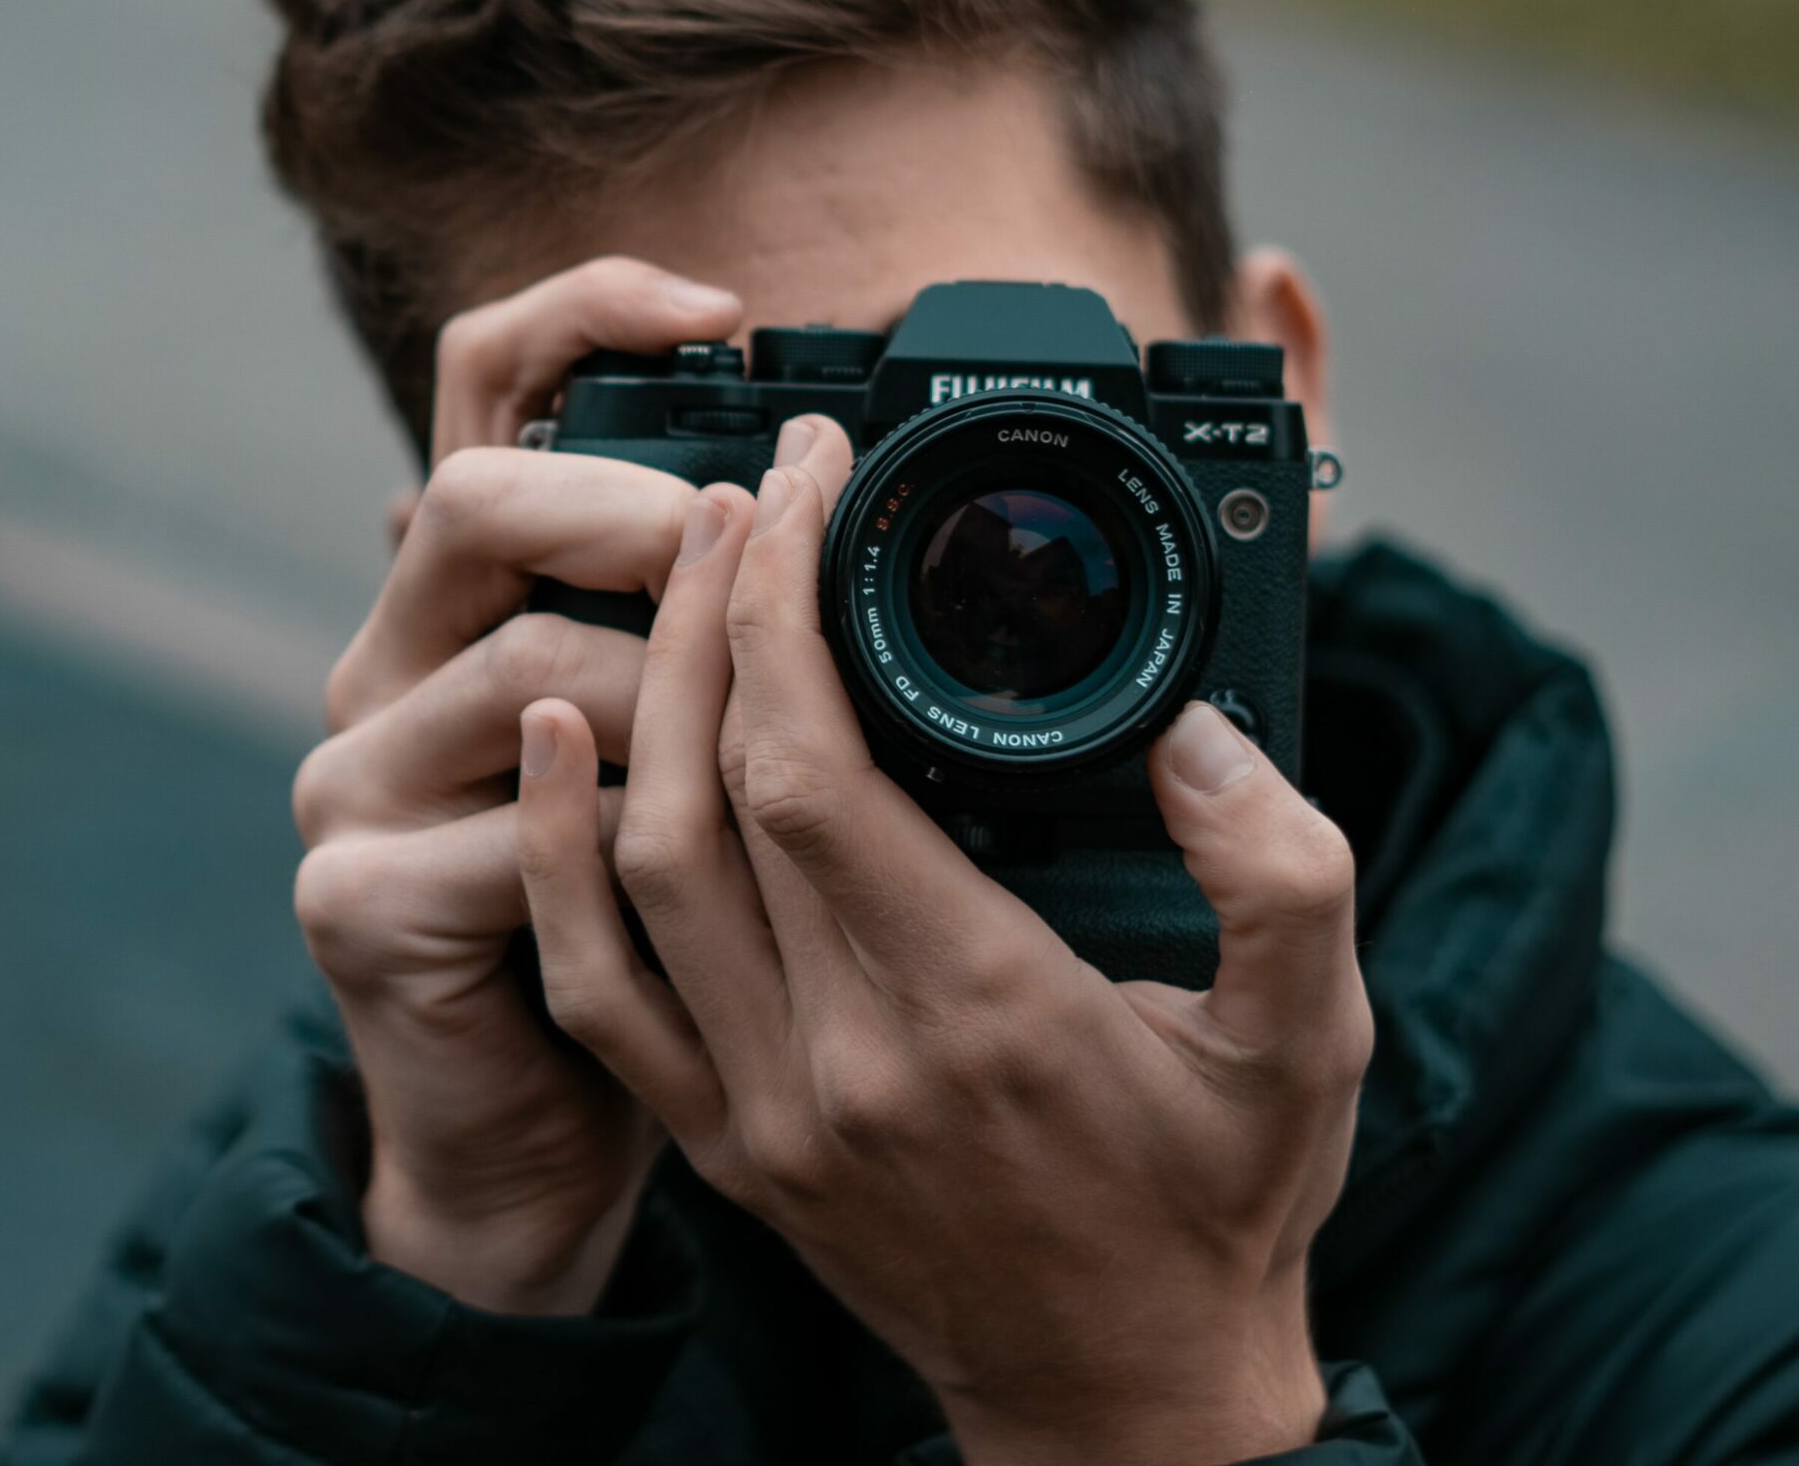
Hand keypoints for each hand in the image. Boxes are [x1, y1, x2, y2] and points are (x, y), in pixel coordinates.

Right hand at [291, 256, 740, 1313]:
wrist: (536, 1126)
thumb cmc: (642, 907)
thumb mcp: (671, 733)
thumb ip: (702, 620)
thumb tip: (832, 506)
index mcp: (466, 593)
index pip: (483, 387)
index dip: (585, 315)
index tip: (719, 309)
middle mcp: (388, 658)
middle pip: (481, 498)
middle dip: (634, 512)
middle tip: (745, 554)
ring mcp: (354, 778)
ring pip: (526, 667)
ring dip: (674, 699)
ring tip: (761, 756)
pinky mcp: (356, 899)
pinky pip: (519, 835)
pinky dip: (627, 838)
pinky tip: (682, 855)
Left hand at [519, 417, 1369, 1461]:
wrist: (1120, 1401)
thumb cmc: (1217, 1209)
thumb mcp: (1313, 1044)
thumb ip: (1284, 877)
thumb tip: (1196, 735)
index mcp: (976, 1006)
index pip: (812, 768)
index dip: (785, 607)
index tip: (812, 492)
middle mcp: (842, 1055)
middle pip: (712, 788)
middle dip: (718, 611)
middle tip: (751, 493)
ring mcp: (764, 1104)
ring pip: (641, 863)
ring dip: (646, 698)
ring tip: (685, 572)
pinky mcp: (728, 1138)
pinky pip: (595, 986)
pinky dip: (556, 856)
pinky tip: (554, 743)